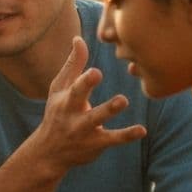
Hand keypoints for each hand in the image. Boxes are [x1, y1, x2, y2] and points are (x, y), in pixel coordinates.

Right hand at [27, 37, 144, 176]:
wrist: (49, 153)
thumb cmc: (57, 113)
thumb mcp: (59, 90)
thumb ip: (73, 65)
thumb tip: (78, 38)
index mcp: (65, 100)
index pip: (74, 87)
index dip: (84, 80)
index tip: (95, 71)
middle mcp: (72, 114)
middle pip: (79, 99)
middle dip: (86, 88)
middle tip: (96, 74)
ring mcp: (84, 130)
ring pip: (97, 119)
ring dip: (108, 109)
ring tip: (122, 100)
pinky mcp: (97, 144)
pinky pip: (113, 139)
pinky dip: (127, 135)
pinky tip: (142, 130)